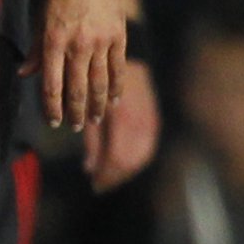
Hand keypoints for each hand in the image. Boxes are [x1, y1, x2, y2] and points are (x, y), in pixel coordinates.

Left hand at [36, 0, 124, 129]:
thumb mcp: (41, 17)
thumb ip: (35, 48)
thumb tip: (24, 73)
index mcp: (54, 40)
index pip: (51, 84)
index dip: (52, 107)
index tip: (53, 121)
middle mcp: (77, 45)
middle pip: (77, 89)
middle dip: (75, 113)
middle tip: (75, 127)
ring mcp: (101, 42)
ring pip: (100, 83)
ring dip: (97, 106)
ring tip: (94, 120)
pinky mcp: (119, 37)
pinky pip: (118, 69)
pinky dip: (116, 87)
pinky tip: (114, 99)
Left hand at [83, 61, 159, 191]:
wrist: (127, 58)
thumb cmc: (99, 80)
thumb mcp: (90, 106)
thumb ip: (91, 136)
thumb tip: (89, 167)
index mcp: (123, 118)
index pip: (117, 156)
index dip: (106, 173)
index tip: (94, 182)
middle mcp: (140, 122)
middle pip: (131, 160)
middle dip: (115, 175)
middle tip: (99, 185)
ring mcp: (150, 122)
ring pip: (141, 157)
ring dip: (125, 171)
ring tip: (107, 179)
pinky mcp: (154, 121)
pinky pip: (147, 148)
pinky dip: (135, 161)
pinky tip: (121, 167)